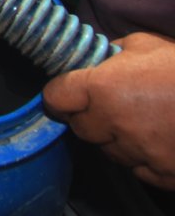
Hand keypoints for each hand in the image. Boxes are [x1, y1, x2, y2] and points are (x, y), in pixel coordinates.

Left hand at [44, 32, 174, 189]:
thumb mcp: (146, 44)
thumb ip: (114, 52)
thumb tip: (101, 58)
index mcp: (102, 88)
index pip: (56, 98)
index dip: (59, 94)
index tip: (65, 93)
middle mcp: (113, 124)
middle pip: (80, 127)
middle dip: (90, 115)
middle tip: (112, 102)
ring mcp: (137, 152)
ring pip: (108, 149)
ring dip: (117, 137)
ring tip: (145, 118)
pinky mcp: (160, 173)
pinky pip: (137, 167)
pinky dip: (143, 156)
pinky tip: (161, 137)